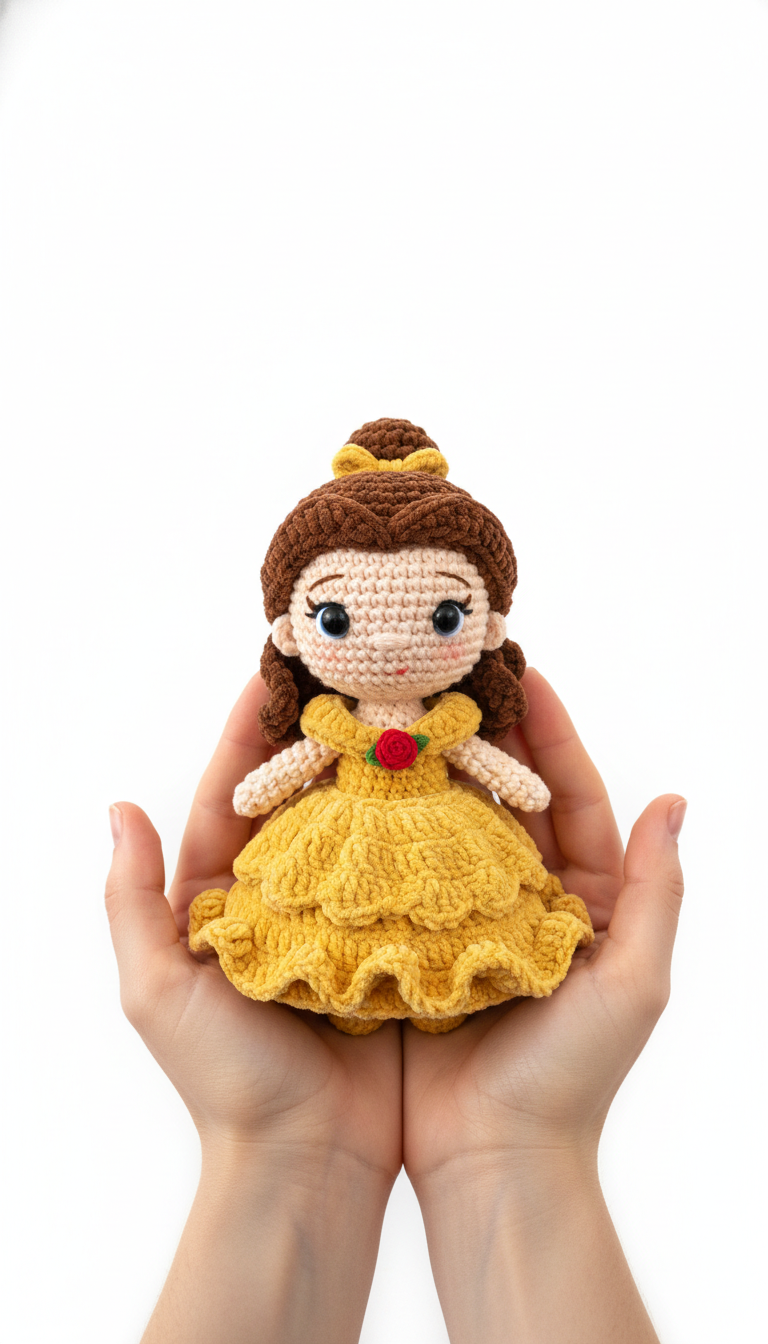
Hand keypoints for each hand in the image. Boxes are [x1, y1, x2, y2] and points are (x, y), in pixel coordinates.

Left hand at [105, 677, 401, 1343]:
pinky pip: (410, 872)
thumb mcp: (157, 989)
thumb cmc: (225, 1081)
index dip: (247, 732)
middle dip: (327, 736)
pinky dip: (426, 828)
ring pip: (362, 826)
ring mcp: (342, 919)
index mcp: (222, 899)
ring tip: (408, 708)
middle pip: (303, 797)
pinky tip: (453, 783)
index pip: (232, 793)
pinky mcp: (394, 944)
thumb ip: (132, 899)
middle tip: (358, 673)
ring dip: (382, 772)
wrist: (307, 1163)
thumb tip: (119, 807)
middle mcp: (284, 899)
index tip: (272, 670)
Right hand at [405, 666, 684, 1177]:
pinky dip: (388, 824)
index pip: (573, 797)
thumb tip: (674, 802)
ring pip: (452, 824)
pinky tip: (362, 781)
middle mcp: (527, 899)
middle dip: (485, 735)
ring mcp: (468, 917)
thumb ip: (657, 893)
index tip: (527, 673)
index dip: (553, 735)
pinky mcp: (416, 940)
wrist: (495, 1160)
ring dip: (433, 769)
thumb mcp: (635, 982)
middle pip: (508, 798)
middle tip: (451, 675)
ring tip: (404, 711)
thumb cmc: (574, 1077)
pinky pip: (403, 869)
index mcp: (585, 901)